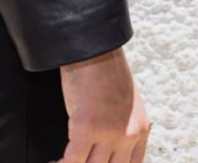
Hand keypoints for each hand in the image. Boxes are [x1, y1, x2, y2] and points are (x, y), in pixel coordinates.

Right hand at [54, 45, 151, 160]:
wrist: (93, 46)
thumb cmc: (105, 67)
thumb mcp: (126, 102)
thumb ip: (122, 126)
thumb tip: (107, 148)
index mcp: (141, 129)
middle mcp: (128, 135)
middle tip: (81, 162)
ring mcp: (109, 134)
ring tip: (62, 162)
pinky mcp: (87, 128)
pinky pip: (74, 160)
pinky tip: (57, 160)